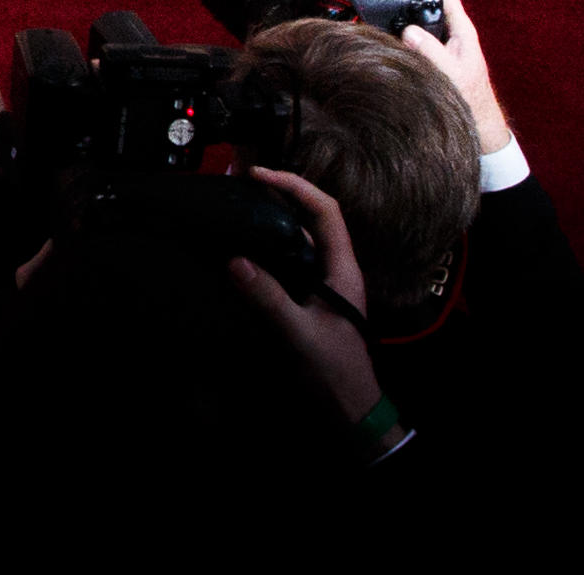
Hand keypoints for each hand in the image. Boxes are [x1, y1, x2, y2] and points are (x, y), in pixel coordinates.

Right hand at [228, 166, 386, 430]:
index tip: (260, 175)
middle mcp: (335, 268)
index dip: (294, 186)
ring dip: (272, 218)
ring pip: (299, 238)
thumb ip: (268, 298)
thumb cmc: (334, 372)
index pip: (325, 210)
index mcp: (342, 269)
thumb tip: (235, 260)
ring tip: (240, 206)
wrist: (348, 407)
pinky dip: (267, 245)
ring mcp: (322, 282)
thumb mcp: (298, 334)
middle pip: (311, 217)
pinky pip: (288, 259)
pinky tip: (244, 247)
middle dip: (280, 193)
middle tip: (244, 183)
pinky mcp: (309, 296)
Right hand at [393, 0, 510, 157]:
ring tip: (382, 6)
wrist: (479, 124)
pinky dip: (403, 31)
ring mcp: (446, 47)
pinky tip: (389, 35)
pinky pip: (418, 38)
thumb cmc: (470, 100)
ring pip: (424, 22)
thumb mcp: (451, 74)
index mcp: (462, 32)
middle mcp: (454, 35)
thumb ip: (432, 53)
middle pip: (432, 4)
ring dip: (406, 12)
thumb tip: (409, 31)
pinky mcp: (438, 58)